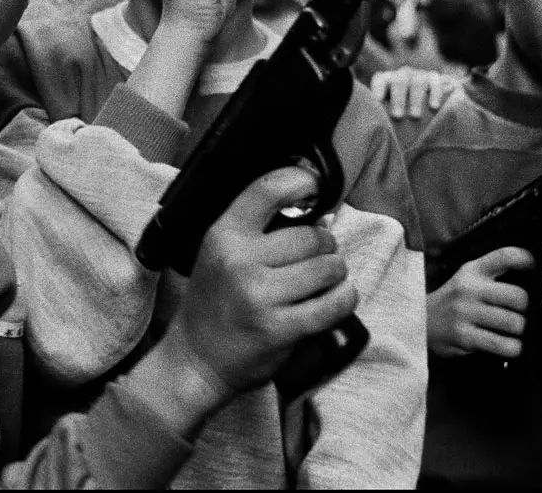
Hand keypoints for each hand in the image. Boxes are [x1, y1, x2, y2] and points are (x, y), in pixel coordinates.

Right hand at [166, 166, 357, 394]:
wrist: (197, 359)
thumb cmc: (215, 302)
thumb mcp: (221, 254)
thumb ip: (259, 231)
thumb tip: (321, 217)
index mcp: (223, 235)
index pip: (267, 190)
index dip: (301, 181)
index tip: (316, 186)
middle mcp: (239, 260)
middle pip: (311, 236)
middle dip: (326, 246)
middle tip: (320, 257)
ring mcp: (259, 296)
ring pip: (327, 268)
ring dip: (336, 273)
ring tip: (326, 280)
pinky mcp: (279, 328)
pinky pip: (332, 305)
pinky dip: (345, 299)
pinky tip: (340, 297)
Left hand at [371, 65, 458, 119]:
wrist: (426, 97)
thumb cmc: (399, 109)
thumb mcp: (389, 109)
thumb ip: (383, 114)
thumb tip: (378, 129)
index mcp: (386, 81)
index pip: (380, 81)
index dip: (378, 90)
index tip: (378, 101)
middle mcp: (402, 75)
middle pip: (399, 82)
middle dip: (398, 99)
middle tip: (397, 116)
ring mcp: (418, 74)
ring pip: (417, 82)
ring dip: (415, 100)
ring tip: (415, 117)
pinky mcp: (433, 77)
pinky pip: (434, 82)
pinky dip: (435, 94)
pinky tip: (434, 107)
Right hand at [427, 246, 533, 358]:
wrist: (420, 322)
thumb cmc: (455, 300)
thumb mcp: (469, 277)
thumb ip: (496, 271)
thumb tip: (537, 274)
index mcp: (473, 270)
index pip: (506, 256)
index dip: (529, 260)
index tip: (537, 270)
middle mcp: (469, 288)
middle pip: (518, 296)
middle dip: (527, 309)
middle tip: (524, 314)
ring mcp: (465, 312)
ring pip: (514, 323)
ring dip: (521, 331)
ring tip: (516, 331)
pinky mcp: (464, 336)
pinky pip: (503, 345)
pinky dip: (514, 348)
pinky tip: (510, 345)